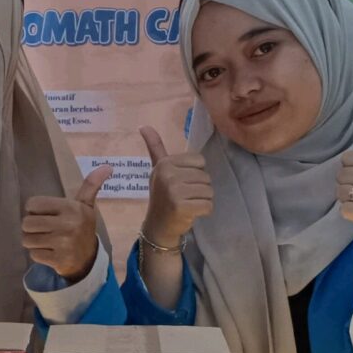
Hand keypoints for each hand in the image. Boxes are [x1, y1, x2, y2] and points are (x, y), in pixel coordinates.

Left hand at [22, 164, 110, 279]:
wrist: (89, 259)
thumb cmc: (82, 227)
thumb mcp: (86, 205)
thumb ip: (91, 185)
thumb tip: (108, 166)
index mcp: (71, 207)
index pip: (33, 204)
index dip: (34, 210)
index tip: (46, 215)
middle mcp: (67, 224)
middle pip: (27, 223)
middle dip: (31, 228)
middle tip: (44, 230)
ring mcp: (63, 243)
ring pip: (27, 239)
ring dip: (33, 242)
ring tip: (46, 241)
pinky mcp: (58, 259)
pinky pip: (33, 255)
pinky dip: (38, 255)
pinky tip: (50, 252)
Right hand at [140, 126, 213, 250]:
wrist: (158, 227)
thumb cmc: (162, 196)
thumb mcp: (158, 169)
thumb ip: (155, 147)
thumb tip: (143, 125)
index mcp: (165, 163)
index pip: (200, 162)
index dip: (196, 174)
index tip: (182, 183)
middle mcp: (168, 175)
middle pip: (205, 177)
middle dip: (200, 189)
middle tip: (184, 197)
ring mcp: (174, 191)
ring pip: (209, 191)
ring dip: (203, 200)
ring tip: (188, 204)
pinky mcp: (181, 207)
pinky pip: (208, 205)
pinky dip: (204, 211)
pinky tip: (191, 213)